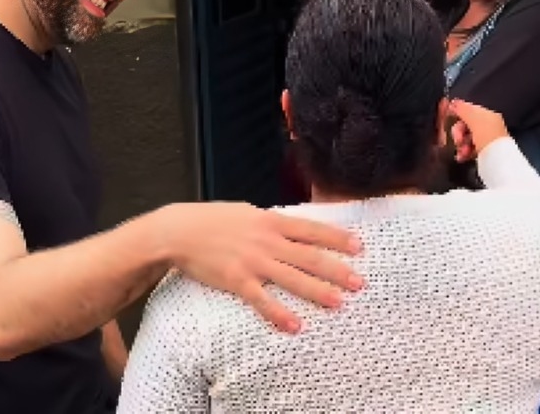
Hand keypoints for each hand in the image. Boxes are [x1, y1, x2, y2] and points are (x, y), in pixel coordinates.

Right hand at [159, 202, 363, 332]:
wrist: (180, 231)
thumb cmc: (213, 220)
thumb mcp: (247, 212)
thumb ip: (271, 222)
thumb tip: (293, 228)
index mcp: (270, 221)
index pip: (311, 230)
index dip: (337, 238)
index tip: (359, 247)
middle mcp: (266, 241)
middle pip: (309, 256)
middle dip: (337, 269)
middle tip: (360, 283)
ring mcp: (253, 261)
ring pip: (292, 278)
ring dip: (317, 291)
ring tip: (339, 303)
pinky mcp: (237, 280)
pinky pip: (262, 300)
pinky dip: (279, 313)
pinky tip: (295, 325)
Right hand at [448, 99, 508, 155]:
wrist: (497, 159)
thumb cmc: (487, 136)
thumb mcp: (473, 118)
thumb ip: (461, 108)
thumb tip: (452, 102)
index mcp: (488, 115)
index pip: (469, 109)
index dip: (458, 114)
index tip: (449, 118)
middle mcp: (488, 126)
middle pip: (465, 125)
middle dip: (458, 132)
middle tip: (458, 139)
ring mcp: (486, 140)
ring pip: (465, 138)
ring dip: (460, 143)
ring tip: (462, 151)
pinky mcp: (483, 153)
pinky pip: (468, 148)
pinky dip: (463, 152)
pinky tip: (462, 156)